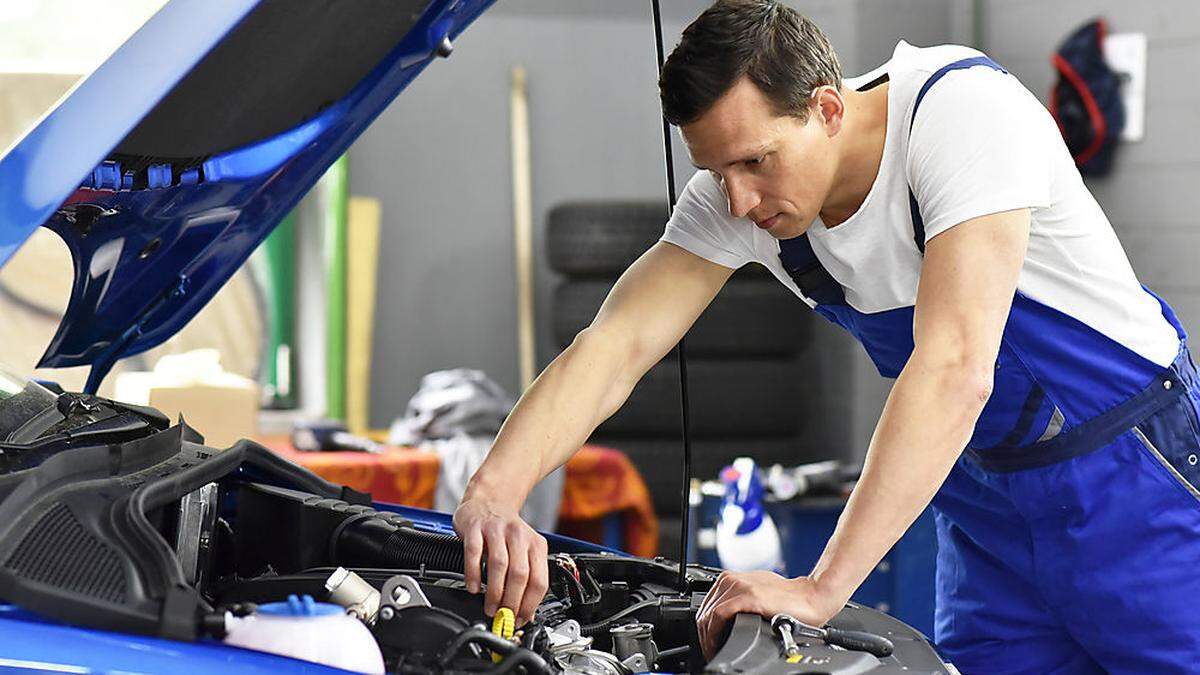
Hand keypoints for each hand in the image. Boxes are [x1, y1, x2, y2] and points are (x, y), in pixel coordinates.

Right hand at [452, 495, 548, 624]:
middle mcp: (519, 535)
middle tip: (503, 616)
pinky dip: (473, 573)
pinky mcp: (476, 527)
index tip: (520, 618)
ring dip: (494, 591)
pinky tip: (473, 587)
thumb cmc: (506, 531)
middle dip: (511, 601)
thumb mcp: (523, 551)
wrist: (489, 501)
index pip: (539, 580)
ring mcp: (496, 530)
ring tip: (489, 606)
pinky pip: (474, 553)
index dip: (530, 604)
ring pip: (499, 565)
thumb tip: (526, 612)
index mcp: (536, 544)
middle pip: (520, 574)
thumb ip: (527, 579)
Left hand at [696, 571, 846, 660]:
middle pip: (704, 611)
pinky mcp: (748, 596)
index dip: (704, 627)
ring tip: (713, 651)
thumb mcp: (757, 598)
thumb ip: (740, 603)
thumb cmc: (791, 601)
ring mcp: (739, 586)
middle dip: (704, 635)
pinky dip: (714, 633)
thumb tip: (727, 621)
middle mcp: (733, 580)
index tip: (708, 643)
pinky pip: (719, 615)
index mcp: (733, 580)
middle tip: (709, 651)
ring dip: (707, 637)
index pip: (707, 606)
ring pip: (709, 614)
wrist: (813, 597)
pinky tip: (718, 644)